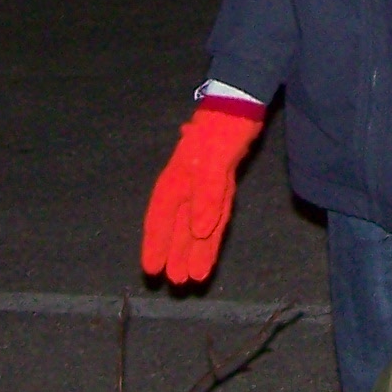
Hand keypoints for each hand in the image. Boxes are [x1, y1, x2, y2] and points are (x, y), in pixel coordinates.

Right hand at [141, 104, 265, 285]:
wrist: (240, 108)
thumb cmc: (221, 131)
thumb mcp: (214, 161)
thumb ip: (206, 196)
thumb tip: (198, 231)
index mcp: (176, 181)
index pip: (160, 219)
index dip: (154, 245)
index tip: (151, 269)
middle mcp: (186, 188)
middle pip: (177, 228)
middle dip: (175, 255)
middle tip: (175, 283)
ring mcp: (204, 189)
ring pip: (196, 228)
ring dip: (194, 252)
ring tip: (192, 279)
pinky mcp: (221, 188)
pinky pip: (214, 219)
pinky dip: (212, 239)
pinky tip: (209, 256)